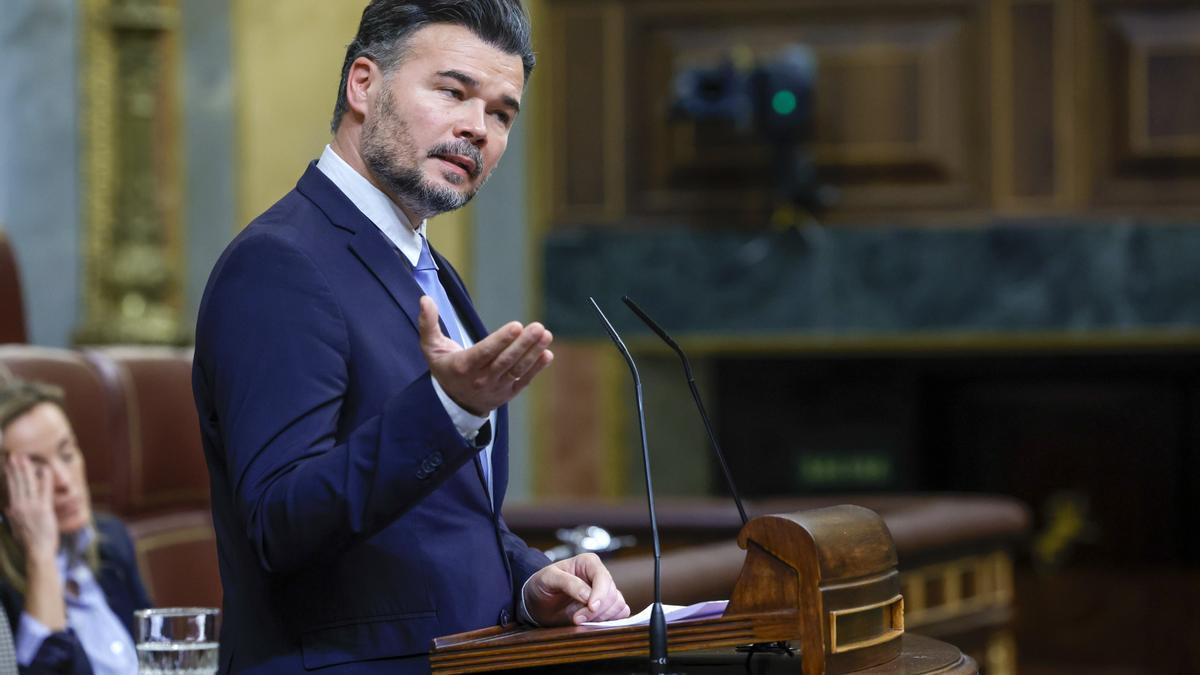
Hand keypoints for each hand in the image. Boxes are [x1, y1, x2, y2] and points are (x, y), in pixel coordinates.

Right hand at [3, 453, 58, 562]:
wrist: (36, 553)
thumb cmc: (29, 543)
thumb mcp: (15, 527)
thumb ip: (13, 516)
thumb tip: (9, 509)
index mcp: (12, 510)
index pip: (10, 489)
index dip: (10, 475)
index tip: (8, 465)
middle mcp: (19, 507)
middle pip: (17, 483)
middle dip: (16, 468)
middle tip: (14, 455)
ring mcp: (31, 508)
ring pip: (28, 484)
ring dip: (26, 469)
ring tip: (24, 458)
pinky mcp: (43, 510)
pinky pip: (44, 490)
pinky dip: (45, 479)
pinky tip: (45, 469)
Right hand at [418, 296, 553, 415]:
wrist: (454, 402)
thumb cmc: (444, 367)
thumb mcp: (430, 348)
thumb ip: (428, 324)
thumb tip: (425, 299)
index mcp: (462, 367)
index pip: (484, 352)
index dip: (501, 340)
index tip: (516, 325)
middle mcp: (480, 379)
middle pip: (505, 360)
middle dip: (523, 344)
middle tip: (538, 327)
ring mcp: (496, 388)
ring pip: (517, 369)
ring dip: (533, 353)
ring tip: (546, 335)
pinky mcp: (507, 393)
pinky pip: (524, 380)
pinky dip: (536, 368)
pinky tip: (547, 353)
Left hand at [523, 553, 629, 625]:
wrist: (538, 601)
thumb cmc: (542, 584)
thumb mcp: (549, 578)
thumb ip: (568, 583)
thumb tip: (587, 596)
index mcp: (589, 562)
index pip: (603, 578)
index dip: (600, 594)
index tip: (591, 608)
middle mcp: (600, 576)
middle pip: (612, 594)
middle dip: (596, 610)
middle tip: (576, 618)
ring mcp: (605, 592)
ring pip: (618, 605)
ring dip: (601, 617)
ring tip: (579, 620)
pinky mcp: (606, 607)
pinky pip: (620, 614)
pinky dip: (609, 621)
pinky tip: (592, 623)